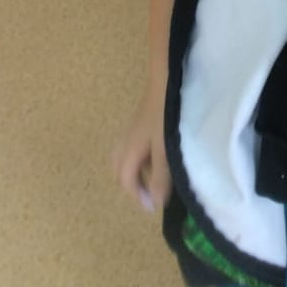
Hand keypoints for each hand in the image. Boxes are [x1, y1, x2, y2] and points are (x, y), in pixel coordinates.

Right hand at [112, 88, 169, 212]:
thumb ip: (160, 176)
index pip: (126, 180)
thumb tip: (156, 203)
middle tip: (151, 192)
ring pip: (126, 157)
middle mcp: (125, 141)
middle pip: (120, 169)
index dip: (138, 196)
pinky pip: (134, 146)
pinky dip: (143, 156)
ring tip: (156, 174)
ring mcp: (132, 129)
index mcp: (129, 150)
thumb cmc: (164, 116)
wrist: (166, 79)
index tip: (153, 207)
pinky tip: (158, 152)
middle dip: (133, 184)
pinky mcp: (141, 120)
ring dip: (138, 169)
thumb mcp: (165, 149)